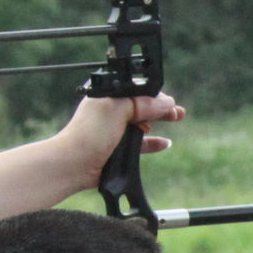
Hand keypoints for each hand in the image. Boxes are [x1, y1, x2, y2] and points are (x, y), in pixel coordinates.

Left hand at [54, 93, 182, 176]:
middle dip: (162, 107)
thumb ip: (144, 103)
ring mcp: (115, 129)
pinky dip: (153, 142)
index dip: (155, 94)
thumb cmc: (90, 133)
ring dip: (160, 121)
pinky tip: (164, 143)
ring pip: (143, 122)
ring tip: (176, 119)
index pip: (136, 89)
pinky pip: (141, 143)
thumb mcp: (118, 109)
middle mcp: (111, 110)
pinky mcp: (118, 148)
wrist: (74, 164)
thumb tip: (167, 101)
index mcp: (108, 95)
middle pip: (142, 105)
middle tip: (178, 112)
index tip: (169, 100)